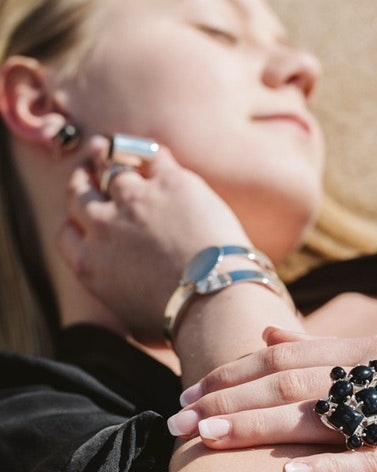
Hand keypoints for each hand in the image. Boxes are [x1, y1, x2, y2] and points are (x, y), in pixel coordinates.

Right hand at [58, 135, 250, 341]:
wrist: (213, 298)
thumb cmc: (182, 319)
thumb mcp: (134, 322)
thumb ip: (122, 303)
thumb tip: (129, 312)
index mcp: (89, 264)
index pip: (67, 233)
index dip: (77, 222)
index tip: (88, 217)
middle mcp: (103, 227)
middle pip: (80, 193)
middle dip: (84, 181)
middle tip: (90, 171)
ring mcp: (134, 200)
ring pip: (111, 166)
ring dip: (108, 156)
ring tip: (111, 149)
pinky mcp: (170, 182)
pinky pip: (152, 156)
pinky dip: (149, 153)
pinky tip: (155, 155)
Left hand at [167, 327, 376, 471]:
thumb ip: (328, 350)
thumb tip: (271, 329)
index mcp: (372, 353)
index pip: (289, 357)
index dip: (234, 372)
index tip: (188, 390)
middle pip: (293, 383)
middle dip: (230, 399)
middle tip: (176, 418)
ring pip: (321, 419)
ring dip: (260, 428)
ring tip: (208, 438)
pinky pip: (372, 465)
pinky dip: (328, 471)